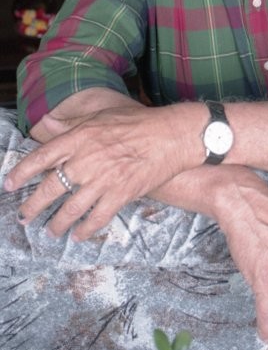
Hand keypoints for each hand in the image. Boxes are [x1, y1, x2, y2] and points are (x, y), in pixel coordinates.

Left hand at [4, 104, 198, 239]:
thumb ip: (72, 122)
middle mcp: (86, 160)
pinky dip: (85, 230)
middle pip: (50, 188)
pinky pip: (96, 218)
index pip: (40, 157)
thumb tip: (47, 123)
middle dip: (33, 206)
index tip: (9, 185)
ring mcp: (103, 180)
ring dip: (57, 223)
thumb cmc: (137, 121)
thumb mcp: (101, 114)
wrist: (170, 135)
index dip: (21, 173)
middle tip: (24, 216)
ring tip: (50, 230)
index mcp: (79, 137)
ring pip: (70, 209)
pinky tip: (79, 235)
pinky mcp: (120, 194)